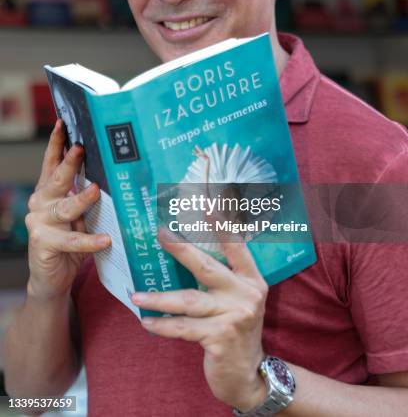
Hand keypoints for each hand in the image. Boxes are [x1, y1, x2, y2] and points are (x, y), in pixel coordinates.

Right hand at [25, 119, 110, 300]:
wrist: (52, 277)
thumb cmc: (70, 241)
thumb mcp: (78, 214)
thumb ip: (86, 195)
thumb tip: (113, 174)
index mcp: (48, 192)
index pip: (51, 163)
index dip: (56, 143)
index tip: (63, 123)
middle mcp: (40, 203)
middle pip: (56, 179)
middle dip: (69, 162)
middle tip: (80, 148)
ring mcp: (40, 223)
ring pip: (65, 208)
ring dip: (81, 198)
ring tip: (96, 190)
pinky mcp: (44, 244)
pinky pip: (72, 240)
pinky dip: (90, 240)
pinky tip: (105, 239)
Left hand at [131, 229, 267, 411]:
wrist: (248, 374)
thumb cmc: (236, 329)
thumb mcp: (239, 300)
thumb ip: (222, 279)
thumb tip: (184, 254)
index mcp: (251, 280)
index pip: (237, 247)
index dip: (221, 225)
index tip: (206, 204)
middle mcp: (246, 294)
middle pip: (207, 267)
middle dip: (181, 249)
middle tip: (160, 235)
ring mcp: (233, 317)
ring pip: (189, 301)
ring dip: (159, 298)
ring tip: (136, 294)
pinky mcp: (220, 338)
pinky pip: (183, 328)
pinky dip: (163, 325)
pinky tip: (147, 322)